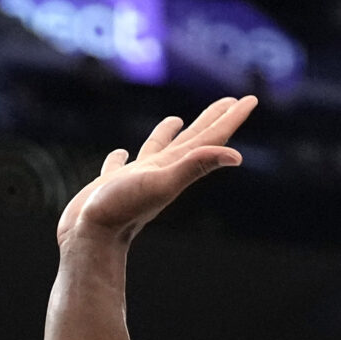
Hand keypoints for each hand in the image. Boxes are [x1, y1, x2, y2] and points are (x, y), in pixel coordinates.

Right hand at [56, 98, 256, 247]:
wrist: (89, 240)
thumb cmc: (122, 209)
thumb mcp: (162, 182)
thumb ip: (196, 165)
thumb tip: (237, 156)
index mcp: (175, 167)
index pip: (211, 138)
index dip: (231, 118)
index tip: (251, 99)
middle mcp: (160, 172)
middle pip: (193, 140)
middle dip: (211, 120)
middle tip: (228, 102)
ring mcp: (136, 180)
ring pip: (158, 150)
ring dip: (169, 134)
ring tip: (178, 120)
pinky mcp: (111, 186)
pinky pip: (120, 166)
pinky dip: (121, 157)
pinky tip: (121, 153)